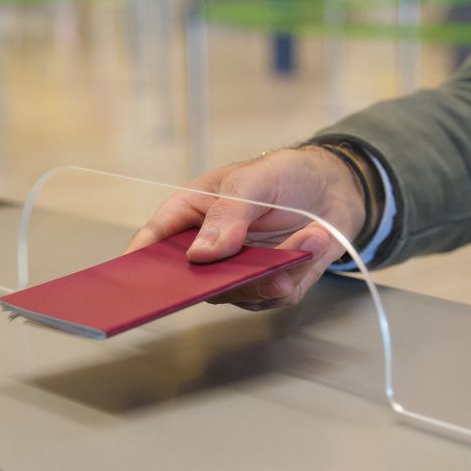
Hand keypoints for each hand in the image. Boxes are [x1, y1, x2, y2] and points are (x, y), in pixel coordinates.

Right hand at [126, 146, 365, 308]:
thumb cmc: (285, 175)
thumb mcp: (254, 180)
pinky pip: (275, 296)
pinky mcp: (269, 287)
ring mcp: (237, 272)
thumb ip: (228, 213)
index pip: (154, 242)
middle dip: (218, 282)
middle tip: (242, 272)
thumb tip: (200, 253)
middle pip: (192, 282)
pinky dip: (298, 271)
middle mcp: (208, 249)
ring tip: (307, 237)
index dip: (139, 265)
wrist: (333, 188)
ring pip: (238, 295)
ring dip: (273, 272)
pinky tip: (314, 241)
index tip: (137, 284)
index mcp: (191, 213)